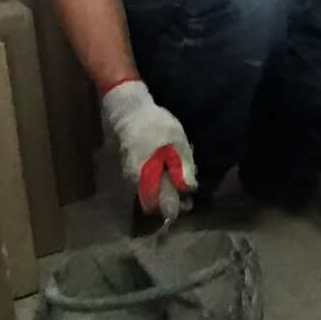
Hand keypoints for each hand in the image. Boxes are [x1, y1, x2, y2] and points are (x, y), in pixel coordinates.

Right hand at [103, 79, 196, 220]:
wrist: (131, 112)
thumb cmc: (155, 127)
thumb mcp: (177, 145)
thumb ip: (182, 169)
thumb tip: (188, 190)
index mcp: (147, 180)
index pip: (160, 208)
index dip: (175, 208)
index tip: (188, 201)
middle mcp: (136, 183)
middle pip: (157, 200)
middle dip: (175, 196)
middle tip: (189, 181)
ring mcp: (133, 175)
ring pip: (154, 189)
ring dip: (170, 184)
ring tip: (183, 168)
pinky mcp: (134, 167)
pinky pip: (150, 179)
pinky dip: (163, 175)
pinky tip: (173, 161)